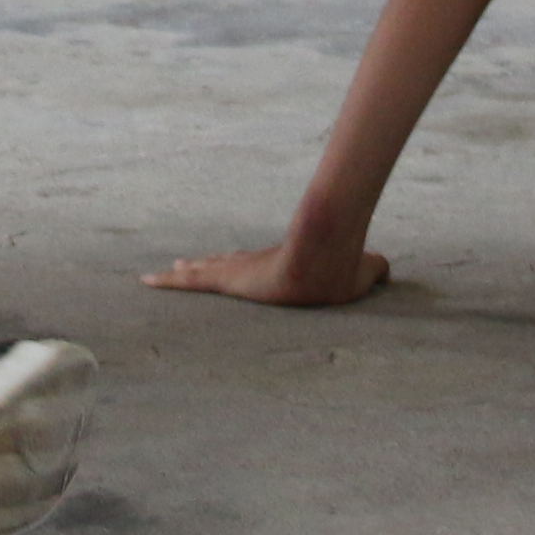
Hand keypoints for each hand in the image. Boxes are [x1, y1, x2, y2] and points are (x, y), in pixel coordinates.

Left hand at [145, 229, 391, 307]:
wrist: (327, 253)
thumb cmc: (344, 264)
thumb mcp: (365, 270)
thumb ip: (372, 269)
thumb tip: (388, 270)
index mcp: (281, 263)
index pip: (254, 264)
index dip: (239, 265)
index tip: (228, 265)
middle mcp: (255, 262)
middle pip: (221, 264)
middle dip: (202, 266)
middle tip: (183, 265)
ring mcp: (239, 269)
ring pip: (200, 271)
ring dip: (180, 274)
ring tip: (157, 275)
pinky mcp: (228, 277)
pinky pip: (189, 281)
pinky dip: (167, 281)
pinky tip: (146, 280)